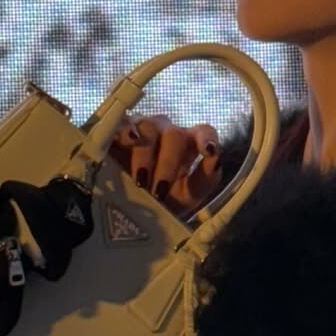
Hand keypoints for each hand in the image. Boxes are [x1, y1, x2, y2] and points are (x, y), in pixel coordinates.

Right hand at [107, 114, 222, 217]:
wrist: (133, 210)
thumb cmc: (166, 200)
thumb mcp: (189, 196)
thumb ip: (206, 178)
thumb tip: (215, 160)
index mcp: (189, 144)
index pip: (204, 132)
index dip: (207, 139)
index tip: (208, 152)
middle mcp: (167, 132)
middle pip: (174, 135)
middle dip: (168, 163)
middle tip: (159, 191)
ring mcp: (143, 128)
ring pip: (148, 128)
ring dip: (145, 155)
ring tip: (141, 180)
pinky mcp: (119, 132)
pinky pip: (123, 124)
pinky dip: (126, 130)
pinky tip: (129, 140)